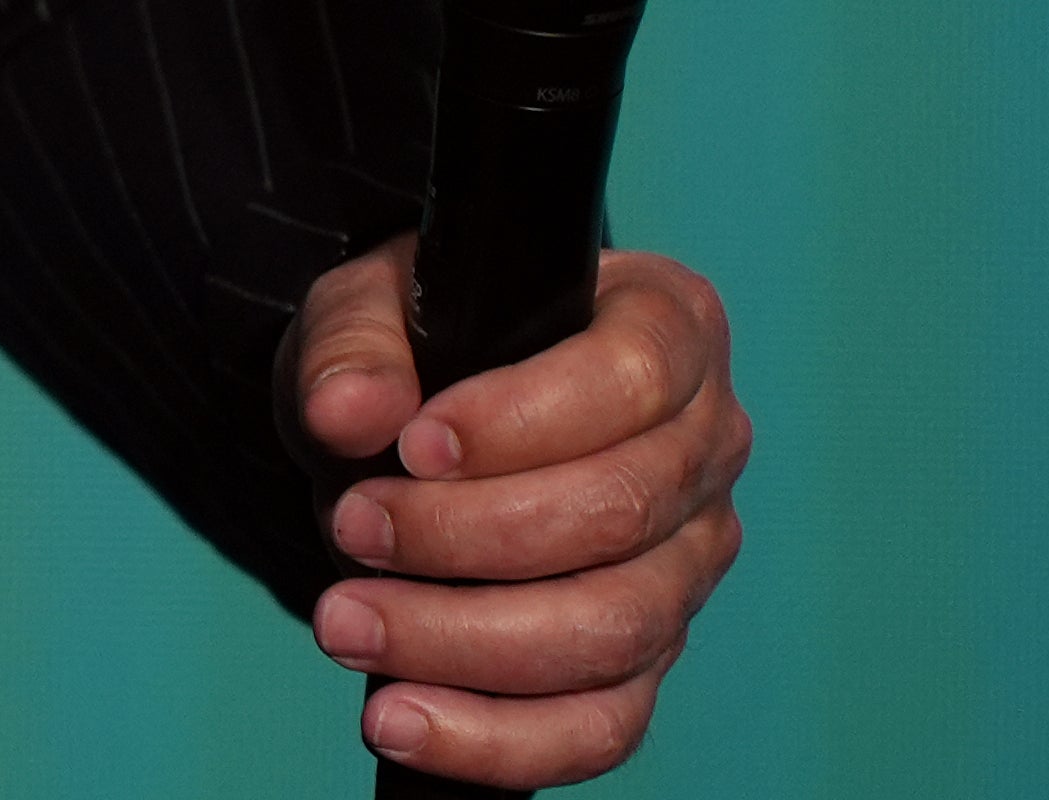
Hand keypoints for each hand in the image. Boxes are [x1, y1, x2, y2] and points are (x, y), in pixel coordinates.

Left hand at [278, 235, 749, 783]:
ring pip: (609, 632)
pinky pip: (600, 728)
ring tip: (346, 625)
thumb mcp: (368, 310)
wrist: (411, 431)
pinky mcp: (645, 661)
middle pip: (617, 515)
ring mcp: (687, 568)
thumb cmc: (416, 352)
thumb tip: (349, 414)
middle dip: (466, 537)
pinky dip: (498, 738)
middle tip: (349, 530)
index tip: (412, 446)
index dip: (520, 421)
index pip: (629, 380)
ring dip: (463, 640)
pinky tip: (401, 721)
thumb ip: (355, 347)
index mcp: (668, 330)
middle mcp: (703, 453)